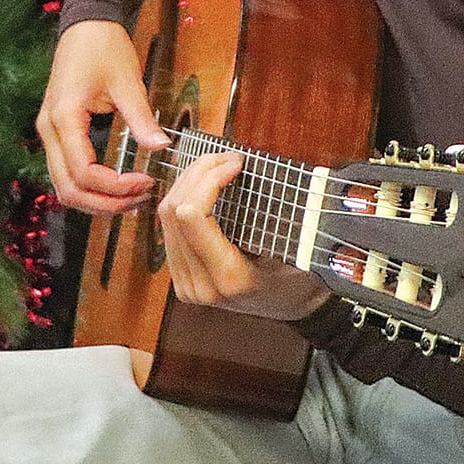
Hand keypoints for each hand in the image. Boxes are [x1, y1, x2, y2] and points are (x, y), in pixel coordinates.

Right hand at [37, 19, 166, 215]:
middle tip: (139, 200)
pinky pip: (67, 171)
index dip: (114, 187)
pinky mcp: (56, 130)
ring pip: (64, 185)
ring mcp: (49, 130)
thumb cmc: (103, 45)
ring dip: (96, 199)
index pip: (83, 172)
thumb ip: (142, 117)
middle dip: (104, 203)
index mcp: (64, 117)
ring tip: (131, 198)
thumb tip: (161, 148)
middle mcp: (49, 129)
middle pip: (68, 188)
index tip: (145, 183)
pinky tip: (115, 185)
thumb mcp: (127, 80)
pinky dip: (89, 186)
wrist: (86, 22)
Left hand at [159, 150, 329, 321]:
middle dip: (198, 172)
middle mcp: (200, 285)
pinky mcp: (180, 276)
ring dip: (188, 181)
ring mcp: (187, 283)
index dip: (208, 179)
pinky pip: (168, 227)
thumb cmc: (297, 277)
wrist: (288, 307)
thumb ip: (271, 216)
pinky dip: (183, 197)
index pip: (192, 216)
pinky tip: (203, 184)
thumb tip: (254, 169)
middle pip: (175, 210)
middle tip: (226, 156)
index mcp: (228, 279)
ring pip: (166, 215)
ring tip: (216, 165)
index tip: (235, 163)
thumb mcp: (294, 249)